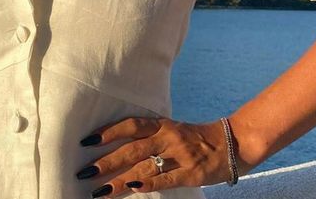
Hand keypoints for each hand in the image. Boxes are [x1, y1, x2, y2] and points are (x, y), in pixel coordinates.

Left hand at [75, 116, 252, 196]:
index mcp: (161, 125)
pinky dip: (148, 184)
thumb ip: (147, 135)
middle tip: (85, 172)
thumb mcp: (170, 129)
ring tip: (100, 190)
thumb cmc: (193, 139)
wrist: (231, 144)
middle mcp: (168, 137)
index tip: (87, 141)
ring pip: (144, 167)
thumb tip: (115, 145)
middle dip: (106, 161)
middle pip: (131, 149)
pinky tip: (132, 189)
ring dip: (119, 180)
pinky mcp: (190, 173)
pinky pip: (165, 179)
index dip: (108, 132)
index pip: (130, 125)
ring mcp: (179, 155)